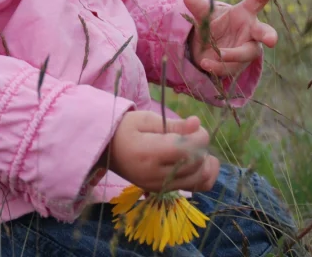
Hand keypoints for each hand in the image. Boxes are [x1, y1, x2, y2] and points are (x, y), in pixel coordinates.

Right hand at [100, 112, 218, 193]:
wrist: (106, 150)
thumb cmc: (124, 129)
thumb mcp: (145, 119)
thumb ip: (173, 124)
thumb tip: (197, 124)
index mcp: (149, 153)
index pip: (186, 150)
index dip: (199, 137)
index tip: (195, 126)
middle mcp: (155, 175)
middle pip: (195, 165)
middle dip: (202, 147)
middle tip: (192, 134)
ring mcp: (160, 187)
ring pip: (200, 180)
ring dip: (205, 163)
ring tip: (196, 149)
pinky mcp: (163, 191)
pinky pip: (194, 188)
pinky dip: (203, 176)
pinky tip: (199, 163)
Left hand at [183, 0, 278, 78]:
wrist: (207, 46)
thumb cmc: (215, 24)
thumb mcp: (205, 14)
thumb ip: (198, 5)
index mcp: (246, 12)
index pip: (257, 1)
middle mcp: (252, 31)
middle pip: (265, 32)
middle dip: (269, 36)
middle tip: (271, 41)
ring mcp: (247, 49)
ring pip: (248, 53)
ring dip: (234, 54)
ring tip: (219, 53)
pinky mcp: (239, 65)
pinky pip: (231, 67)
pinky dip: (218, 66)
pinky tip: (205, 63)